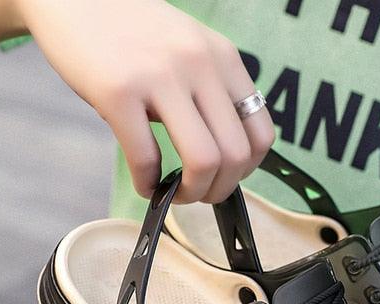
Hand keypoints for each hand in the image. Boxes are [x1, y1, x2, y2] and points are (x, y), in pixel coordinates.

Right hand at [17, 0, 274, 202]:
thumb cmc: (135, 33)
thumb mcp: (191, 49)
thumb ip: (213, 92)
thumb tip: (224, 158)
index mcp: (224, 59)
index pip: (262, 134)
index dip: (248, 170)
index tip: (226, 177)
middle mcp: (200, 65)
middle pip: (236, 155)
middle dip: (220, 190)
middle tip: (199, 194)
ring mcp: (160, 76)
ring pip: (204, 161)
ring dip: (192, 193)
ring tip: (174, 192)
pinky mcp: (118, 90)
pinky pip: (146, 157)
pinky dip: (148, 184)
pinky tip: (144, 183)